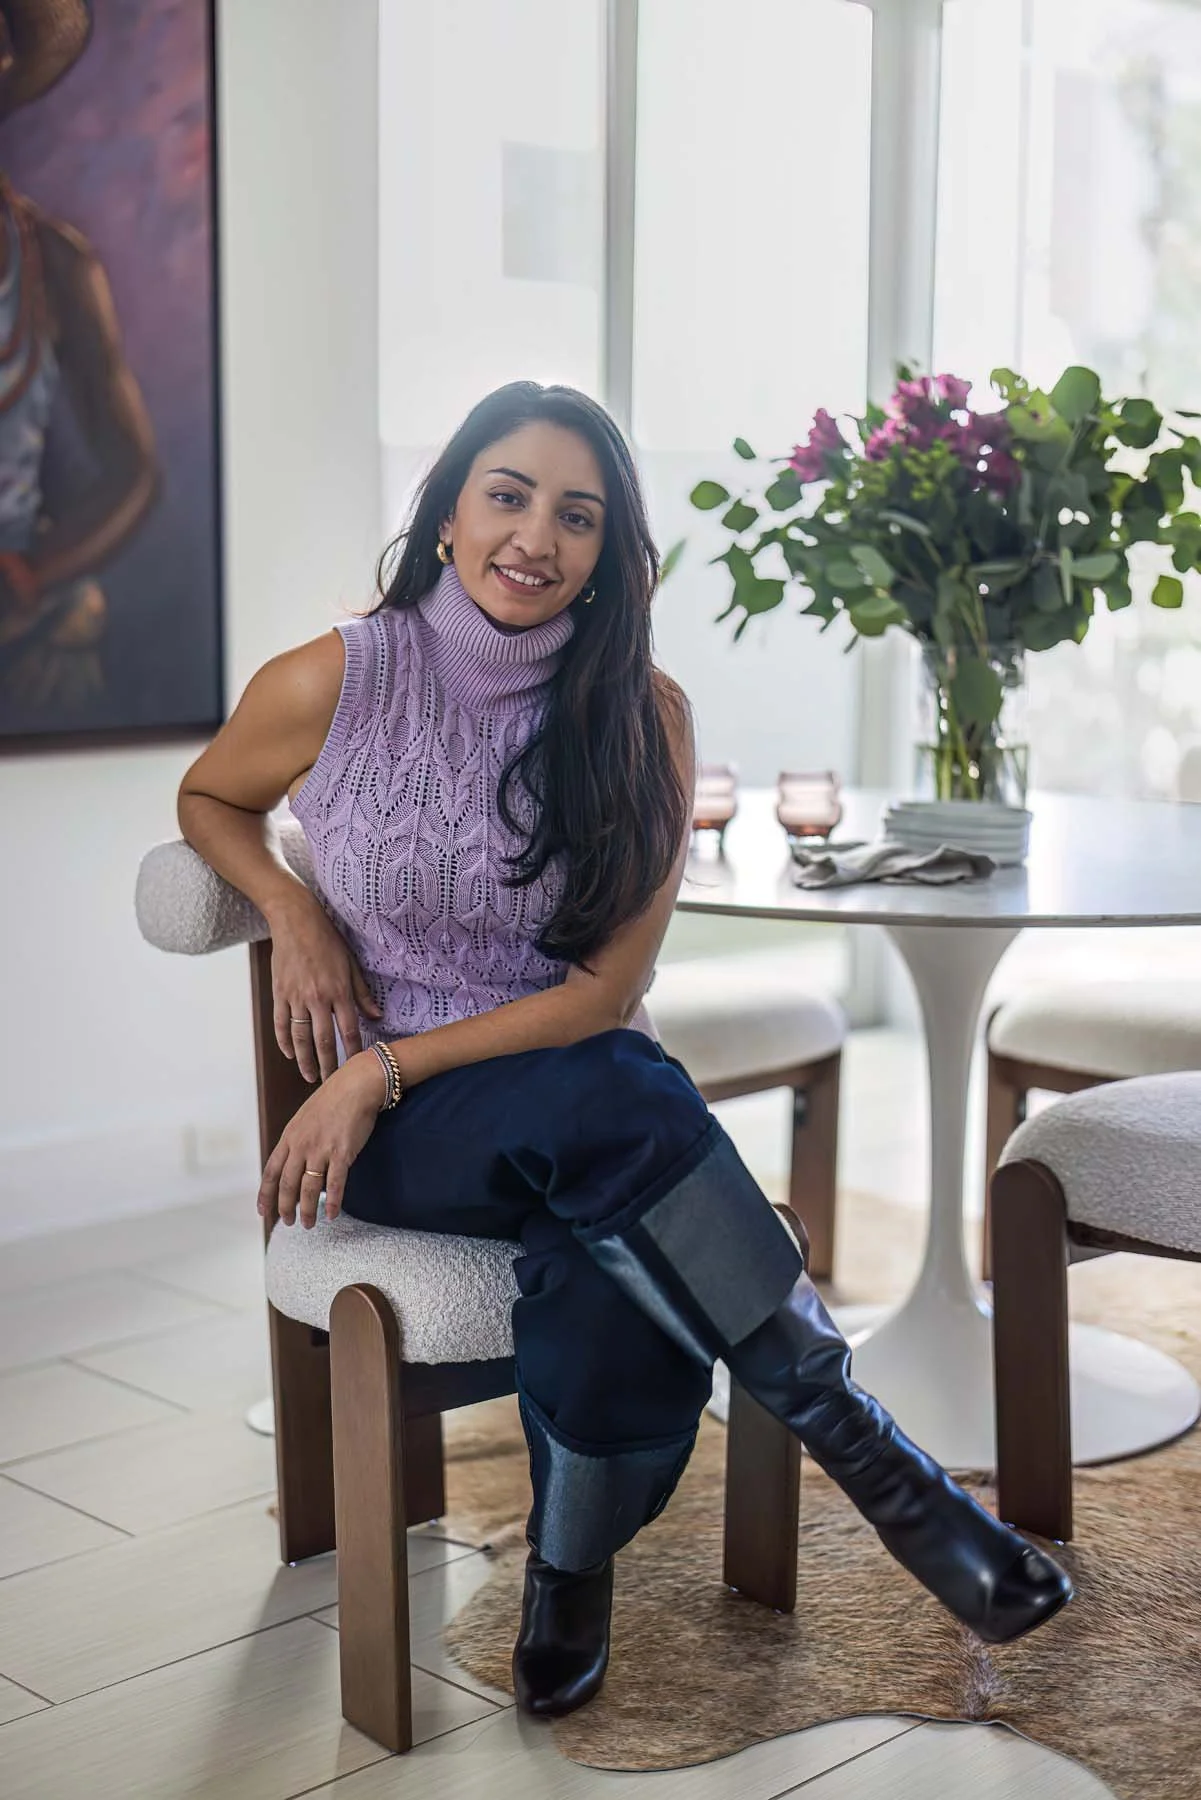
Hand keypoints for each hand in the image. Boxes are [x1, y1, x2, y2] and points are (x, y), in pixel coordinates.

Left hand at [257, 1050, 387, 1226]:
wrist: (357, 1085)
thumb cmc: (334, 1098)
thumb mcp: (305, 1117)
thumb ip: (298, 1139)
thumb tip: (296, 1160)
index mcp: (289, 1136)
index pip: (271, 1172)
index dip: (266, 1194)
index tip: (263, 1211)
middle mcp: (301, 1145)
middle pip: (287, 1184)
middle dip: (286, 1207)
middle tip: (289, 1222)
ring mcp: (321, 1150)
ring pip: (308, 1189)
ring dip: (307, 1210)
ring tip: (309, 1224)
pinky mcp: (342, 1153)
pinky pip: (334, 1184)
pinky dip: (332, 1202)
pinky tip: (331, 1214)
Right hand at [266, 891, 382, 1081]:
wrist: (296, 921)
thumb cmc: (328, 940)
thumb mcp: (351, 964)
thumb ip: (362, 993)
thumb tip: (377, 1016)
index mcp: (338, 991)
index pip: (349, 1030)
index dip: (353, 1052)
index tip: (357, 1069)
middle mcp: (317, 998)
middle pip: (323, 1041)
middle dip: (327, 1065)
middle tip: (331, 1083)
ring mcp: (295, 997)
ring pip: (300, 1038)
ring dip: (304, 1060)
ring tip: (309, 1076)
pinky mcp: (279, 994)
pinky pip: (280, 1024)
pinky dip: (284, 1041)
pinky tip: (290, 1054)